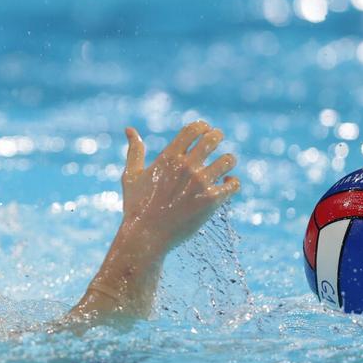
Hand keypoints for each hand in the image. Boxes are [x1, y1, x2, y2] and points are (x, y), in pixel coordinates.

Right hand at [120, 121, 238, 251]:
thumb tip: (129, 129)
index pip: (193, 129)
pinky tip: (227, 183)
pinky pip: (234, 184)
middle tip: (217, 141)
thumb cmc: (135, 206)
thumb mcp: (131, 175)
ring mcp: (200, 184)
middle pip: (213, 139)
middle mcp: (186, 167)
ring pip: (228, 159)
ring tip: (225, 164)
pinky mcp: (211, 201)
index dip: (202, 126)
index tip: (204, 131)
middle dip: (217, 136)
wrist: (145, 236)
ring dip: (228, 159)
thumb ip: (134, 151)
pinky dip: (233, 181)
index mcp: (168, 158)